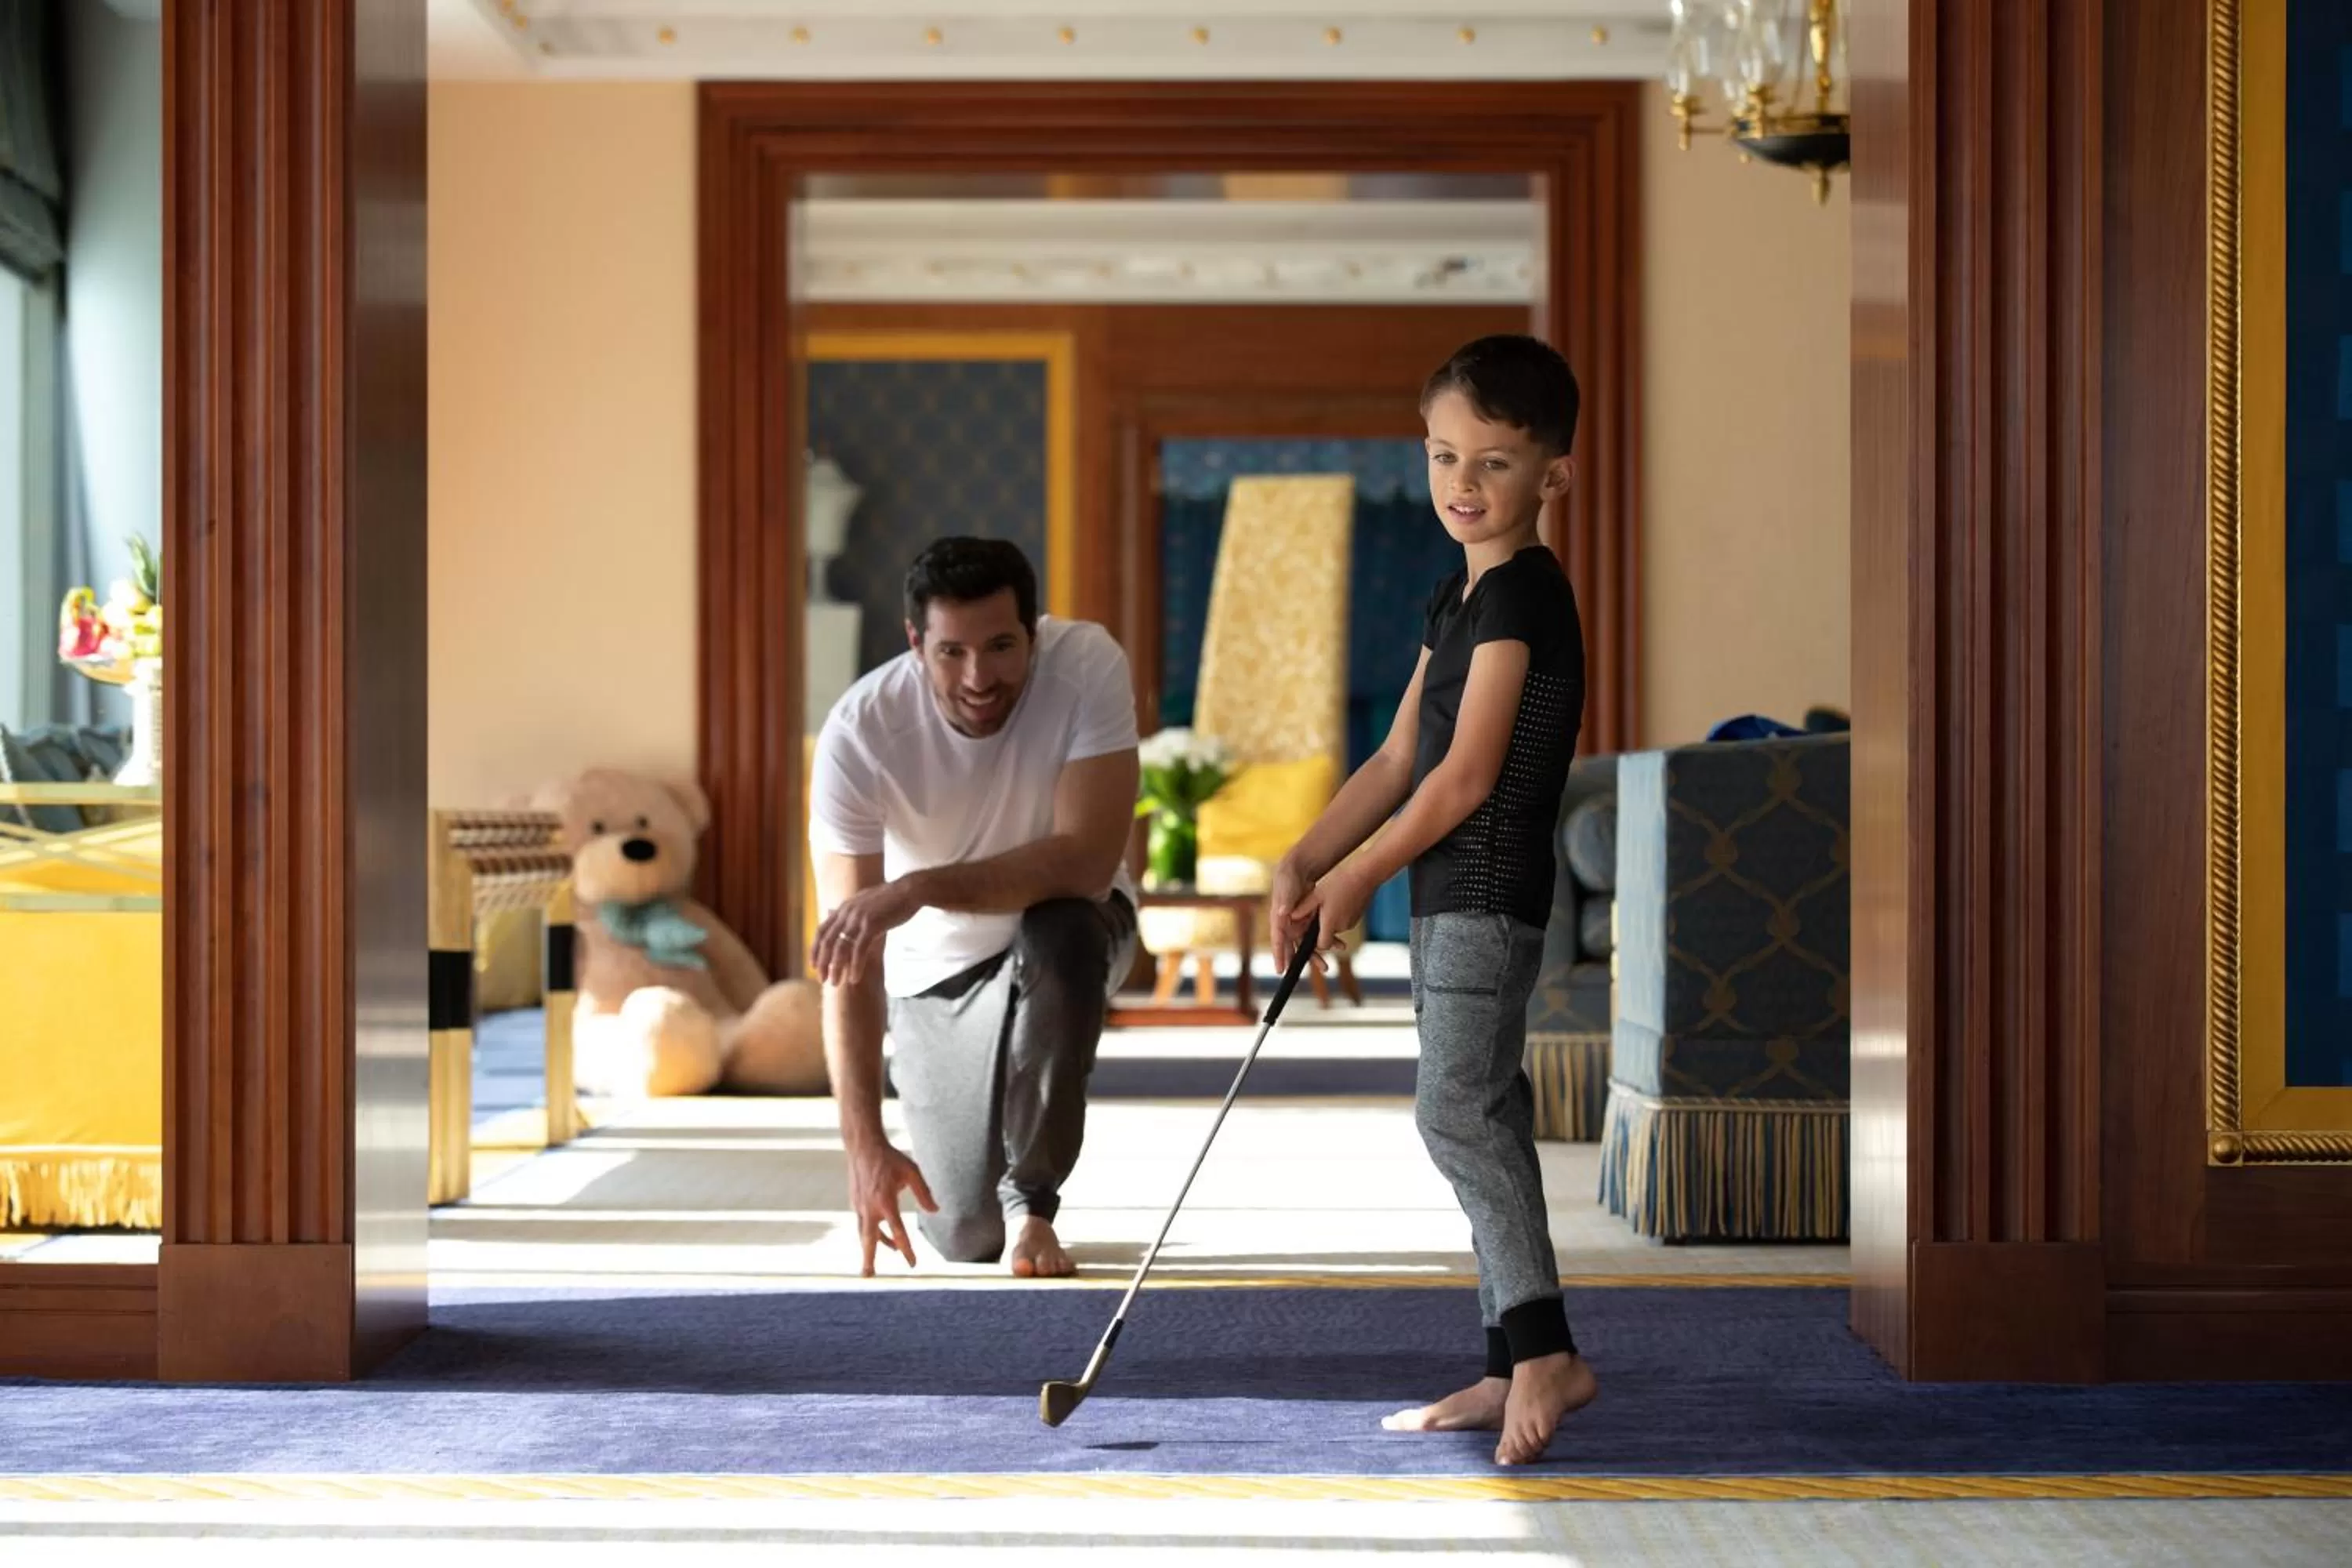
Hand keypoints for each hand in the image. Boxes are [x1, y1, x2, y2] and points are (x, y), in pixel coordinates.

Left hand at [810, 879, 920, 986]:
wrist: (909, 890)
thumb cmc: (889, 898)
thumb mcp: (863, 902)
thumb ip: (848, 911)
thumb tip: (831, 913)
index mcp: (844, 908)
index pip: (821, 930)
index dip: (814, 949)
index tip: (813, 965)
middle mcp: (847, 912)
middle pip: (827, 941)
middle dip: (822, 963)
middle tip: (822, 979)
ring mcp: (859, 918)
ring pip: (840, 948)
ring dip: (836, 968)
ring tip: (836, 982)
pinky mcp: (872, 925)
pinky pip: (859, 950)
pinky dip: (855, 966)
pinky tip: (855, 978)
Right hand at [847, 1140, 937, 1275]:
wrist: (862, 1146)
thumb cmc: (890, 1158)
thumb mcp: (912, 1172)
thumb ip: (924, 1193)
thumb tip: (935, 1210)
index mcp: (885, 1201)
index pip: (897, 1231)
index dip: (906, 1249)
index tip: (912, 1263)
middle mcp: (870, 1207)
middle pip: (869, 1241)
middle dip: (868, 1260)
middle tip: (868, 1277)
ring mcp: (859, 1206)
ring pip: (864, 1234)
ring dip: (872, 1248)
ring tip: (881, 1259)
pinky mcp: (854, 1203)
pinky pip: (863, 1223)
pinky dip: (871, 1233)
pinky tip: (880, 1235)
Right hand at [1268, 855, 1316, 970]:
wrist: (1298, 870)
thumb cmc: (1289, 879)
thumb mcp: (1287, 889)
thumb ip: (1286, 900)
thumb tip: (1283, 913)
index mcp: (1279, 919)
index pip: (1277, 940)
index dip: (1279, 956)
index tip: (1281, 970)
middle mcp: (1287, 924)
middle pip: (1293, 947)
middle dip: (1301, 961)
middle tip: (1310, 972)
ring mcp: (1298, 923)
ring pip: (1306, 943)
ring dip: (1316, 954)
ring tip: (1326, 967)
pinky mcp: (1308, 919)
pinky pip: (1316, 934)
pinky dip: (1326, 940)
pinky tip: (1338, 945)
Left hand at [1292, 865, 1369, 974]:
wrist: (1366, 874)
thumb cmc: (1341, 882)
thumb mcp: (1317, 894)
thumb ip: (1303, 908)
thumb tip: (1291, 917)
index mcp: (1331, 923)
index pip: (1322, 945)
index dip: (1314, 942)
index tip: (1308, 932)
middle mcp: (1343, 926)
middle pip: (1328, 935)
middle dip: (1320, 927)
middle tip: (1315, 911)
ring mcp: (1352, 922)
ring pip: (1336, 927)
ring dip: (1329, 919)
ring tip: (1327, 901)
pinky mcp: (1358, 917)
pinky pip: (1344, 920)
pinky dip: (1339, 915)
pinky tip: (1337, 899)